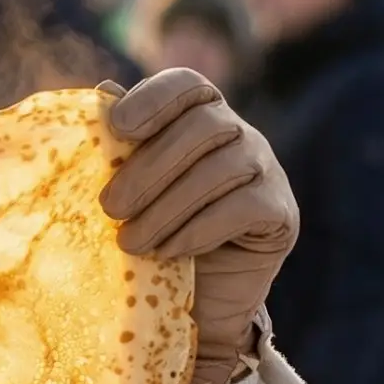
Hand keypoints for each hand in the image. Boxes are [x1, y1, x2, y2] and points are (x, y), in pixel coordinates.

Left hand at [98, 71, 297, 383]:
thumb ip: (119, 145)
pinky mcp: (281, 212)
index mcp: (201, 114)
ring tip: (130, 242)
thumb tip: (102, 94)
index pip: (187, 85)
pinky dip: (199, 230)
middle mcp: (239, 133)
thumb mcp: (131, 191)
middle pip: (202, 126)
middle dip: (149, 168)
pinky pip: (244, 207)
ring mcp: (266, 169)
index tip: (119, 127)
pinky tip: (170, 251)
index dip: (154, 98)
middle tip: (109, 208)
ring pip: (220, 169)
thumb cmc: (156, 233)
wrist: (198, 298)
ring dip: (167, 208)